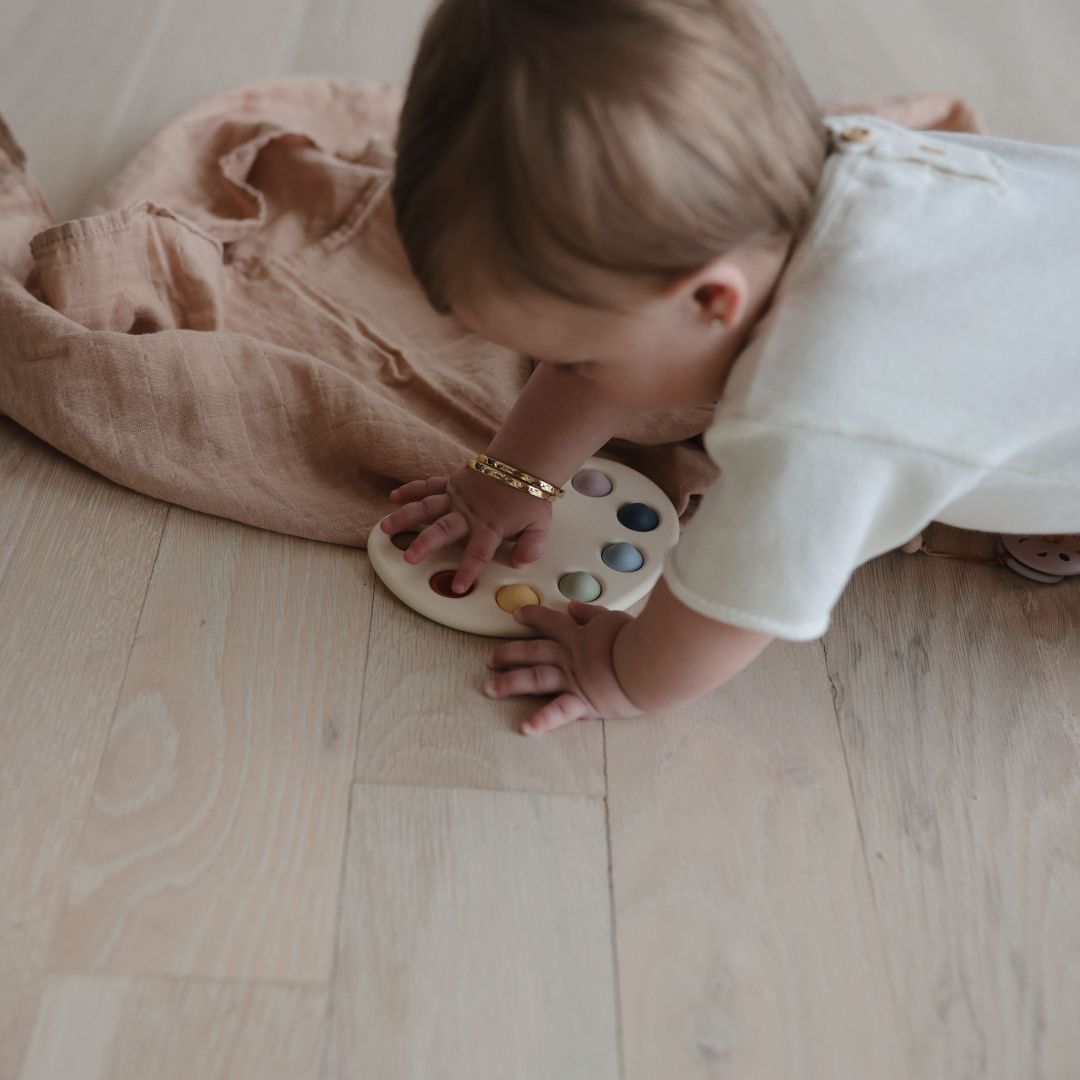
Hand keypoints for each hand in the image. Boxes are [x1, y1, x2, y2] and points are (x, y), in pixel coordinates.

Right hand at [381, 465, 553, 594]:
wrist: (525, 461)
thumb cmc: (530, 495)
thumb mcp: (540, 526)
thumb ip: (532, 547)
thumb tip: (519, 562)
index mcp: (490, 526)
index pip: (478, 553)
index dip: (468, 571)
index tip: (458, 586)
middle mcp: (468, 513)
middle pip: (443, 530)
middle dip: (424, 544)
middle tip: (408, 557)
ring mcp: (457, 496)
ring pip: (427, 507)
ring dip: (405, 517)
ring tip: (385, 528)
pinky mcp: (452, 483)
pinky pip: (429, 486)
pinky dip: (411, 490)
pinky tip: (394, 497)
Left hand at [484, 599, 643, 734]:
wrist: (648, 661)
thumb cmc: (638, 639)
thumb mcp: (613, 618)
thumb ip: (592, 613)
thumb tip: (575, 606)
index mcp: (578, 635)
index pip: (549, 621)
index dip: (532, 616)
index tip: (517, 614)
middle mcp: (569, 656)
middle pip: (532, 651)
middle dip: (509, 654)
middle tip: (492, 659)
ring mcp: (573, 679)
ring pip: (534, 679)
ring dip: (510, 683)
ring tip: (491, 689)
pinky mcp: (583, 702)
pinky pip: (558, 712)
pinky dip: (542, 720)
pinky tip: (525, 727)